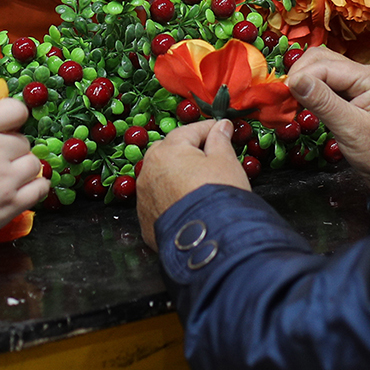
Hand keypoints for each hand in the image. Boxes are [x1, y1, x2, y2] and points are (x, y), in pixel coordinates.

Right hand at [0, 97, 50, 244]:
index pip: (14, 109)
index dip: (13, 118)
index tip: (9, 127)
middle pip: (23, 140)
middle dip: (12, 148)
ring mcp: (4, 179)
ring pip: (33, 164)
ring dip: (22, 168)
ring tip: (6, 176)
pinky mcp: (10, 205)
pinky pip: (39, 188)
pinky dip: (35, 186)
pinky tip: (25, 187)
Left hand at [134, 119, 248, 246]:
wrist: (209, 243)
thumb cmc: (219, 195)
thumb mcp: (226, 162)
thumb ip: (220, 140)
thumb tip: (221, 126)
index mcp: (167, 151)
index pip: (190, 131)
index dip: (210, 129)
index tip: (223, 129)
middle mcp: (148, 171)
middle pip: (170, 152)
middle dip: (189, 151)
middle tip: (211, 156)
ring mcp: (144, 198)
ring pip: (162, 177)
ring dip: (177, 176)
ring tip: (200, 182)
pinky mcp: (146, 221)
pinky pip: (160, 201)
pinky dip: (172, 199)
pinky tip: (189, 203)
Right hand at [286, 47, 369, 178]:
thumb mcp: (350, 129)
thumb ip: (323, 102)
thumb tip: (294, 80)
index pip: (325, 65)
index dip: (301, 77)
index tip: (281, 95)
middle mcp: (367, 72)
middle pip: (323, 59)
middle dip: (301, 75)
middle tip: (285, 98)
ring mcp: (362, 80)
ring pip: (323, 68)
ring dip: (305, 81)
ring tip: (293, 101)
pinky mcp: (356, 90)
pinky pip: (329, 81)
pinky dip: (314, 88)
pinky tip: (306, 102)